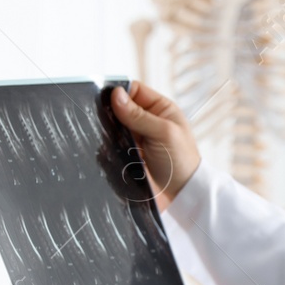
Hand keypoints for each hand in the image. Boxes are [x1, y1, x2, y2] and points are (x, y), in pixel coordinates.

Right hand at [111, 82, 200, 209]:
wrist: (181, 194)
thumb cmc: (182, 161)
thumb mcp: (163, 133)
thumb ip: (139, 115)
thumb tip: (116, 95)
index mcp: (159, 108)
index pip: (133, 90)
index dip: (119, 92)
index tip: (105, 99)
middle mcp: (146, 121)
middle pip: (120, 108)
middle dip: (110, 113)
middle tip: (102, 120)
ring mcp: (136, 138)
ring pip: (113, 128)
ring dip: (108, 132)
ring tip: (106, 138)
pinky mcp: (128, 154)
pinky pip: (111, 146)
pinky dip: (107, 148)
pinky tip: (107, 152)